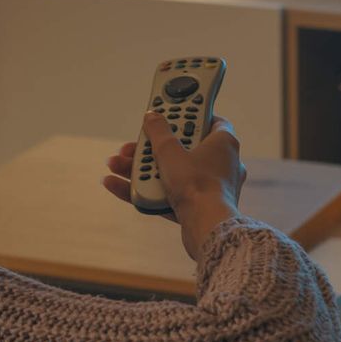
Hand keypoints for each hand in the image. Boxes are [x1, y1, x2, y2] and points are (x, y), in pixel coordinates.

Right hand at [103, 112, 246, 259]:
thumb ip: (158, 132)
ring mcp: (210, 187)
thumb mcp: (170, 151)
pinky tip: (118, 185)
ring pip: (173, 173)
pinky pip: (171, 193)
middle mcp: (221, 164)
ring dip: (143, 169)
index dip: (188, 116)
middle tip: (133, 145)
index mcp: (224, 143)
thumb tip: (152, 116)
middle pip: (183, 148)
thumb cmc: (197, 184)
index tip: (168, 115)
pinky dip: (148, 189)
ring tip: (116, 166)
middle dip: (152, 148)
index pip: (209, 120)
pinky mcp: (199, 207)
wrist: (206, 227)